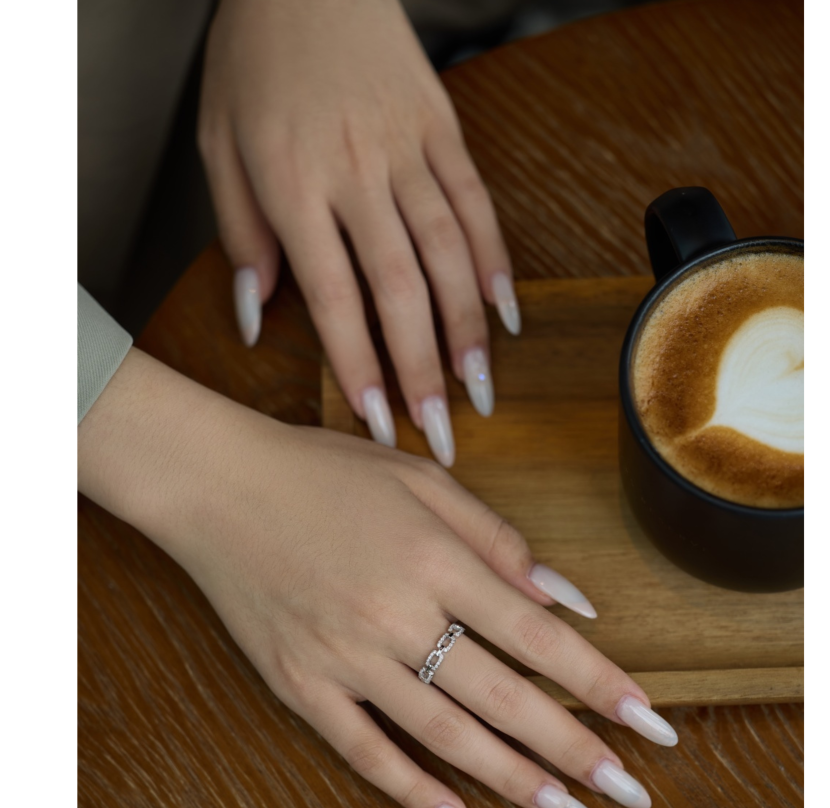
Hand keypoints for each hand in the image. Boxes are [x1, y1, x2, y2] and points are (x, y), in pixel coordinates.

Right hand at [79, 351, 676, 807]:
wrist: (217, 485)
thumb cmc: (324, 472)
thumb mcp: (420, 479)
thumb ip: (497, 537)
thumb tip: (566, 598)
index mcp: (433, 557)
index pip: (537, 635)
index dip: (599, 684)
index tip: (650, 726)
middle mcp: (395, 615)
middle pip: (503, 699)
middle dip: (574, 752)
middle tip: (628, 793)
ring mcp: (345, 657)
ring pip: (444, 737)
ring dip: (513, 781)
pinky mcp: (302, 686)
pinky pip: (364, 752)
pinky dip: (414, 792)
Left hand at [198, 0, 520, 465]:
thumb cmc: (254, 61)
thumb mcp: (218, 146)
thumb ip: (240, 235)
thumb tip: (256, 316)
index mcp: (293, 184)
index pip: (333, 298)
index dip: (360, 368)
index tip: (381, 423)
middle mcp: (356, 173)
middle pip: (401, 288)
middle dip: (425, 368)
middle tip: (444, 430)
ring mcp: (407, 149)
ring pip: (448, 253)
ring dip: (468, 329)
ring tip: (482, 389)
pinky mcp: (444, 128)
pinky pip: (476, 204)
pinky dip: (494, 262)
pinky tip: (507, 313)